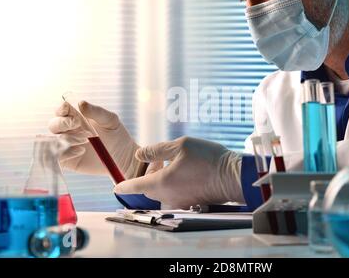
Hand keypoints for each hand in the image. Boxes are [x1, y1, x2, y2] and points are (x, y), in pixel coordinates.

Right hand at [48, 101, 140, 178]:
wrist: (122, 155)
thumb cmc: (116, 134)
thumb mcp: (110, 120)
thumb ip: (97, 111)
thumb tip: (81, 103)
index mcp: (76, 117)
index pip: (61, 110)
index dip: (61, 108)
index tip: (67, 108)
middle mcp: (68, 130)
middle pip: (54, 125)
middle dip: (63, 123)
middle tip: (78, 124)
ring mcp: (66, 145)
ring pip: (53, 141)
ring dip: (66, 139)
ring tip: (85, 140)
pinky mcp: (67, 160)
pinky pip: (57, 157)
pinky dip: (65, 153)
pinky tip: (81, 151)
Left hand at [114, 137, 244, 208]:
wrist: (233, 176)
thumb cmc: (207, 159)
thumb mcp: (180, 145)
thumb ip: (156, 150)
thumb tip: (139, 154)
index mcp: (161, 183)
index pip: (135, 186)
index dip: (123, 186)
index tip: (116, 187)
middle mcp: (168, 196)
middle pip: (149, 188)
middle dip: (148, 175)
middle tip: (158, 160)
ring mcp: (180, 201)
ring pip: (162, 191)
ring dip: (161, 179)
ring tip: (173, 163)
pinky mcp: (191, 203)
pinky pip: (174, 194)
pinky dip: (173, 184)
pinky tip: (185, 172)